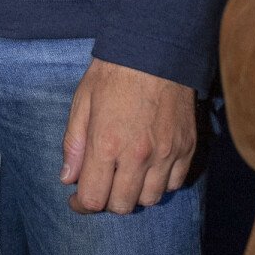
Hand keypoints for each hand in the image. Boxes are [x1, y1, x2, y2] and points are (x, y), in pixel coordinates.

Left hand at [60, 58, 196, 213]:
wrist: (156, 49)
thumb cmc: (113, 72)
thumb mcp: (82, 101)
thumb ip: (73, 143)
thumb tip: (68, 179)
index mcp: (106, 143)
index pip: (93, 198)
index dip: (81, 205)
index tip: (77, 199)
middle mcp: (138, 154)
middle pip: (123, 206)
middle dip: (107, 201)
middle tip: (101, 185)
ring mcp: (166, 153)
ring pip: (150, 199)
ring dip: (135, 194)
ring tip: (126, 176)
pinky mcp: (187, 147)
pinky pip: (174, 184)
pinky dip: (160, 183)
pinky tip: (149, 167)